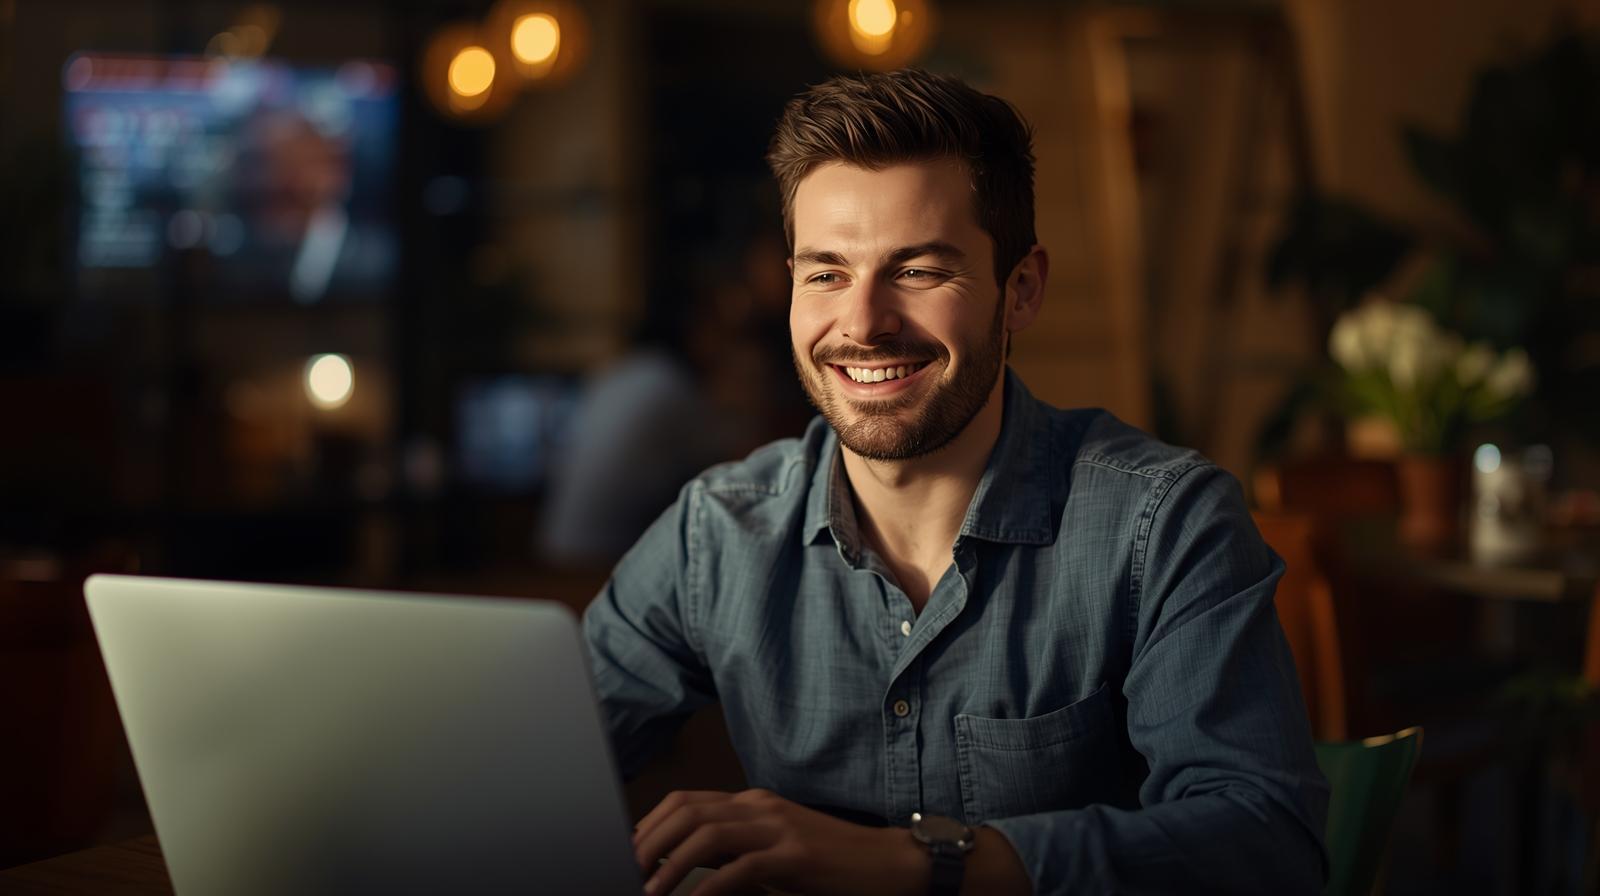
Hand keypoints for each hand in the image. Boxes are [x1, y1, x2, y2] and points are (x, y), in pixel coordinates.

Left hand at [632, 788, 926, 895]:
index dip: (648, 826)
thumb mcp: (774, 850)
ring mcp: (779, 827)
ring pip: (707, 834)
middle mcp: (760, 806)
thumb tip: (686, 867)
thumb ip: (734, 851)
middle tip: (624, 872)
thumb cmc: (831, 862)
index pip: (685, 801)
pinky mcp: (796, 855)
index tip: (625, 854)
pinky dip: (708, 887)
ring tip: (648, 890)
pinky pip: (741, 868)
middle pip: (687, 812)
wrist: (888, 864)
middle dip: (648, 843)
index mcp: (752, 802)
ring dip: (669, 866)